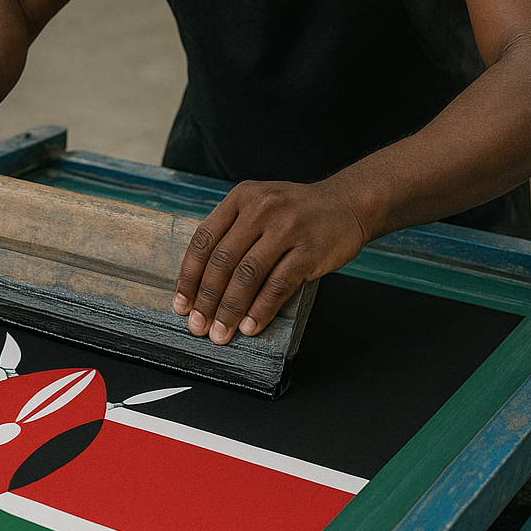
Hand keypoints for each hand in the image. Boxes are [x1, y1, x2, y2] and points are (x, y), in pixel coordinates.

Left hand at [171, 176, 367, 343]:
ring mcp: (286, 227)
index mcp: (241, 197)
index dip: (189, 276)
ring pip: (247, 275)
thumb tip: (203, 283)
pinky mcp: (309, 249)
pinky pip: (278, 285)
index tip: (181, 304)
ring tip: (222, 332)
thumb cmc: (299, 212)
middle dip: (207, 300)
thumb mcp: (261, 205)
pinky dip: (261, 309)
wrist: (349, 203)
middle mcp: (261, 208)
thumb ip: (234, 231)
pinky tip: (252, 326)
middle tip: (198, 326)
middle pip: (223, 261)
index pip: (204, 240)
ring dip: (231, 310)